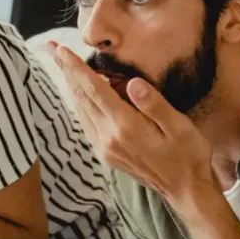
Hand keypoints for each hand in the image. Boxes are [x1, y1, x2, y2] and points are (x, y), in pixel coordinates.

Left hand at [49, 42, 215, 210]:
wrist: (184, 189)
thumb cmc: (188, 154)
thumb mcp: (180, 126)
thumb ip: (155, 104)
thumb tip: (132, 83)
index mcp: (126, 127)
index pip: (94, 90)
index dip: (76, 68)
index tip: (60, 49)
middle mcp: (109, 137)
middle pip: (81, 97)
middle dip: (66, 71)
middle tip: (52, 48)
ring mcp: (104, 147)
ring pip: (80, 110)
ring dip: (71, 86)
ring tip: (62, 64)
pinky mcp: (105, 153)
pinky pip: (86, 123)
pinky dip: (80, 103)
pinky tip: (79, 92)